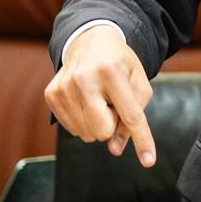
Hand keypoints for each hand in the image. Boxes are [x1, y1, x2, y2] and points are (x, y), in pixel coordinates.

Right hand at [44, 25, 156, 166]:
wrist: (91, 40)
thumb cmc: (120, 64)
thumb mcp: (137, 84)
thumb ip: (131, 119)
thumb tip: (115, 149)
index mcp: (112, 72)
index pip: (130, 115)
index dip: (142, 140)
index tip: (149, 161)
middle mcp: (84, 78)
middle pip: (103, 131)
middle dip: (111, 125)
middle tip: (112, 102)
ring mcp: (64, 86)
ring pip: (85, 133)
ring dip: (96, 121)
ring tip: (98, 98)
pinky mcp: (51, 93)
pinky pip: (71, 128)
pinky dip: (82, 119)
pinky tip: (84, 99)